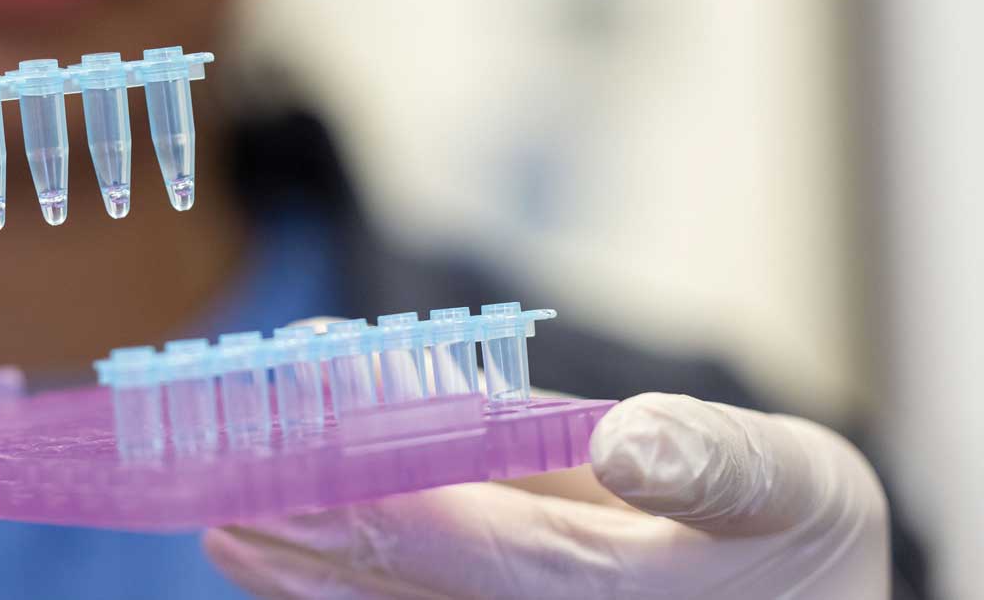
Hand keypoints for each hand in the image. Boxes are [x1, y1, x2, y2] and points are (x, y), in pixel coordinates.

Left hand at [204, 392, 889, 598]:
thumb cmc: (804, 551)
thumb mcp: (800, 489)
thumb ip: (720, 464)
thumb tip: (626, 436)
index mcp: (611, 595)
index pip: (477, 544)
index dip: (382, 493)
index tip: (301, 439)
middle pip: (409, 586)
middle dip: (312, 531)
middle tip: (216, 486)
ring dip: (306, 571)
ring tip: (223, 528)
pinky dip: (344, 590)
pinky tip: (279, 562)